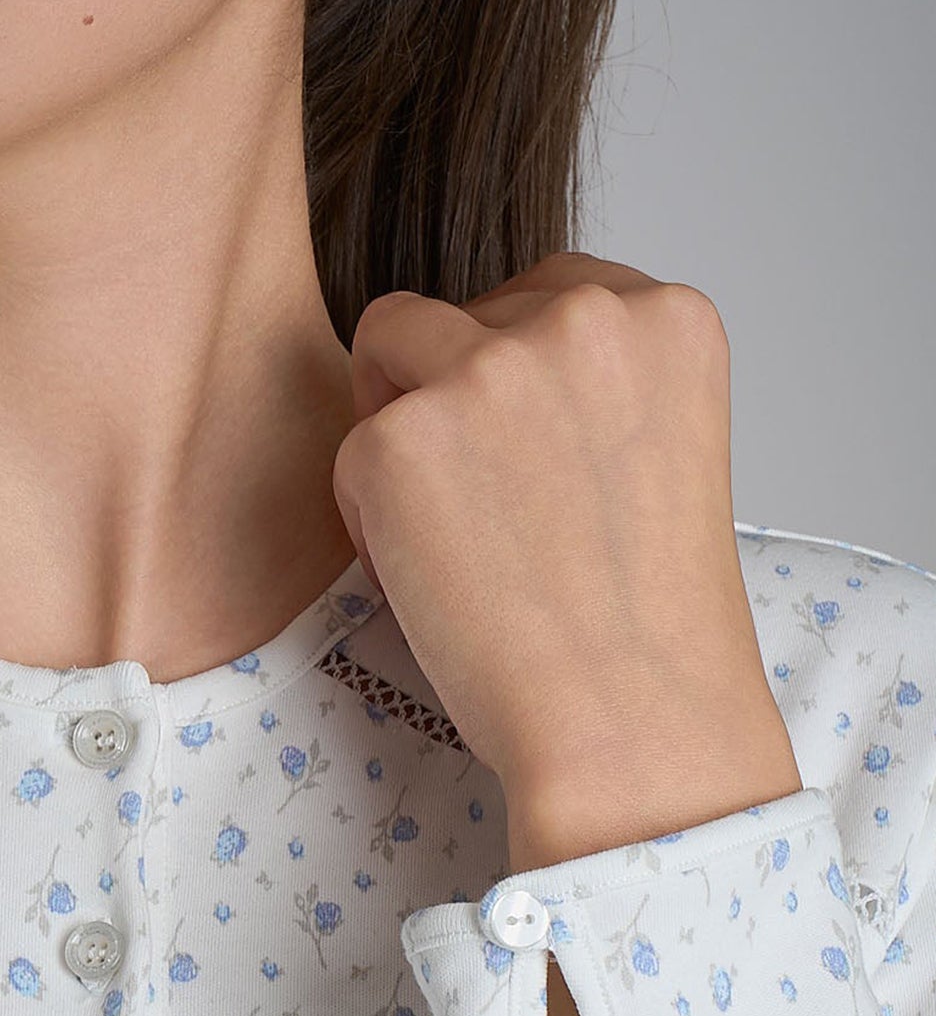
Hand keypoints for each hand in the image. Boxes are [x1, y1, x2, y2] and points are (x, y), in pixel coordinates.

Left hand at [329, 253, 800, 862]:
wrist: (631, 719)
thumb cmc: (644, 620)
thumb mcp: (659, 452)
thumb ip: (592, 385)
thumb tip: (488, 359)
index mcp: (667, 316)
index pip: (545, 296)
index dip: (516, 378)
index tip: (530, 460)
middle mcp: (582, 319)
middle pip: (461, 314)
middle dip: (452, 395)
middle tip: (487, 512)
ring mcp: (485, 368)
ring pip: (390, 350)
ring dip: (402, 433)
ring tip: (452, 535)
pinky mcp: (399, 436)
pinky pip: (348, 451)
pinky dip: (371, 517)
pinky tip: (434, 581)